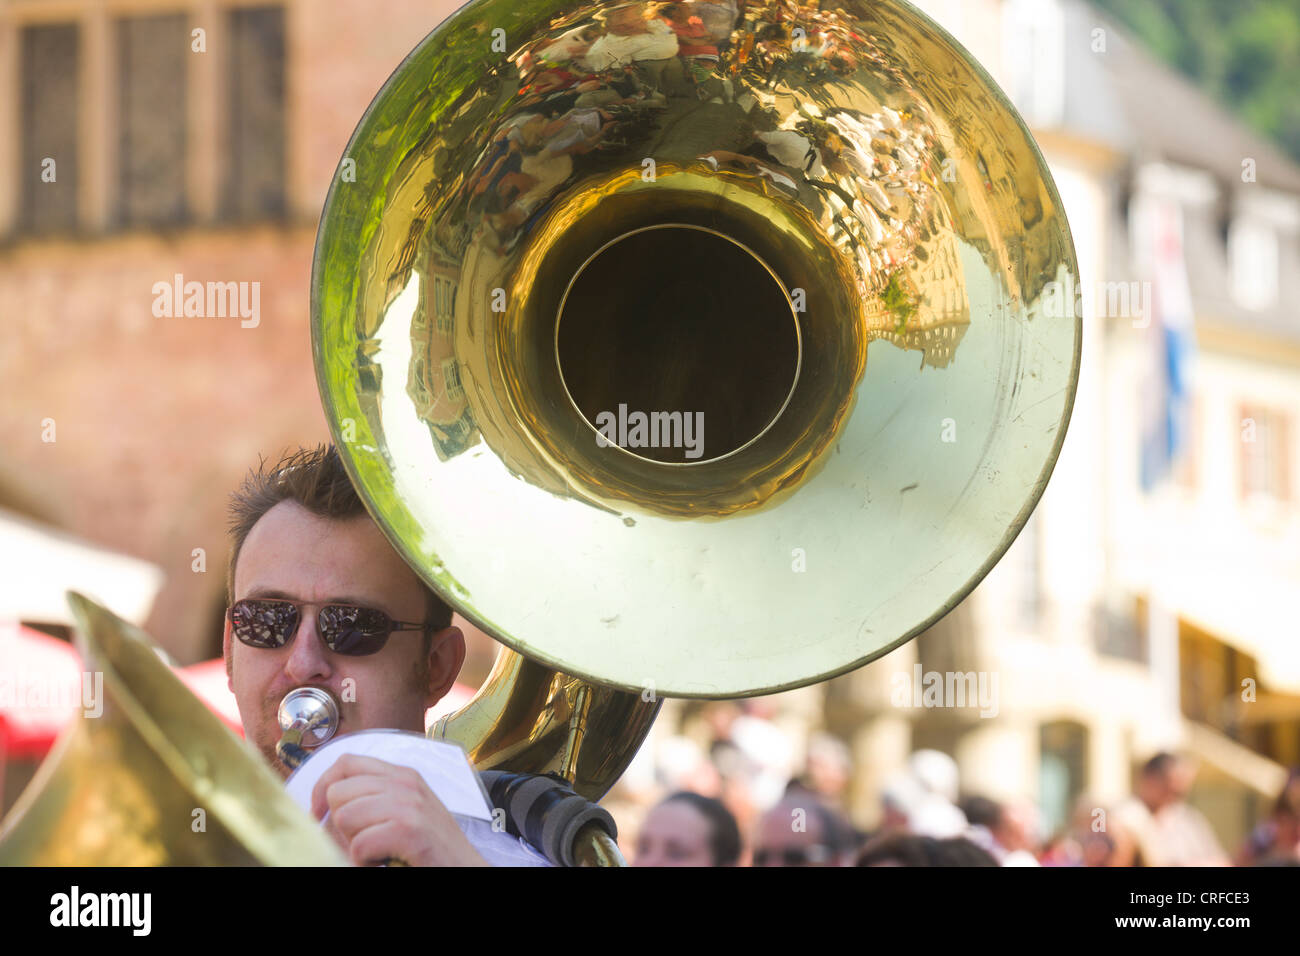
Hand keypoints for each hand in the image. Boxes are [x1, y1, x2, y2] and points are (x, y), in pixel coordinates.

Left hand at [310, 754, 489, 866]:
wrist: (466, 871)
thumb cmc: (431, 850)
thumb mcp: (404, 813)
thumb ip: (373, 801)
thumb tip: (323, 812)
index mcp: (403, 775)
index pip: (346, 762)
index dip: (322, 787)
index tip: (319, 816)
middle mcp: (406, 782)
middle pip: (338, 792)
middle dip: (340, 826)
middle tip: (364, 845)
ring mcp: (410, 804)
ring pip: (344, 817)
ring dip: (353, 845)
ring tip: (378, 854)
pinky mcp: (410, 830)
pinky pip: (359, 844)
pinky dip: (365, 862)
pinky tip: (385, 863)